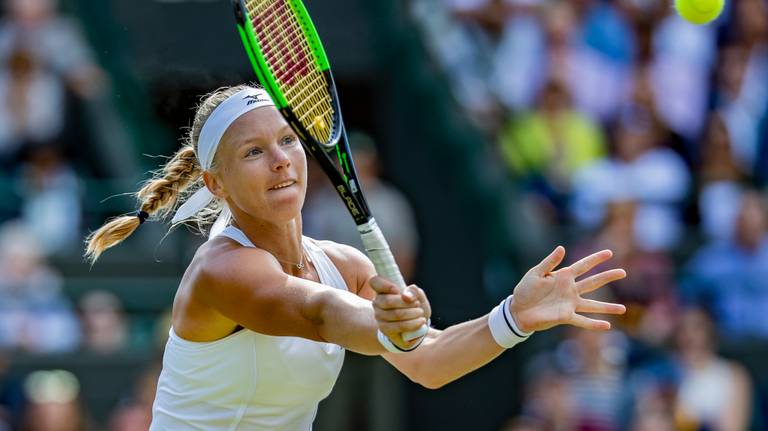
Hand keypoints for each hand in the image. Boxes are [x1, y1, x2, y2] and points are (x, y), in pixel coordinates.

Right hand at [369, 276, 430, 349]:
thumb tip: (406, 296)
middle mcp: (377, 302)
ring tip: (420, 313)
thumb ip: (414, 292)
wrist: (416, 325)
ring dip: (412, 313)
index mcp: (383, 289)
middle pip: (387, 301)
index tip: (398, 290)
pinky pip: (399, 326)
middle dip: (406, 303)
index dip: (385, 285)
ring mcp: (379, 316)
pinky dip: (412, 324)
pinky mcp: (384, 329)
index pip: (375, 282)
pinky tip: (420, 321)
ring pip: (395, 314)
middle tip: (417, 304)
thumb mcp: (418, 296)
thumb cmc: (414, 307)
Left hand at [510, 246, 625, 332]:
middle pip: (593, 282)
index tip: (609, 253)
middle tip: (623, 272)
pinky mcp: (565, 316)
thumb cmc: (525, 290)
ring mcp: (569, 304)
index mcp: (563, 276)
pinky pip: (582, 320)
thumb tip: (562, 248)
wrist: (518, 310)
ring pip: (593, 305)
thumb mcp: (536, 273)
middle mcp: (570, 290)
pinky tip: (607, 326)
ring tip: (623, 309)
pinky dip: (594, 324)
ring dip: (607, 307)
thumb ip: (550, 262)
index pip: (583, 265)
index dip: (596, 259)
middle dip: (607, 277)